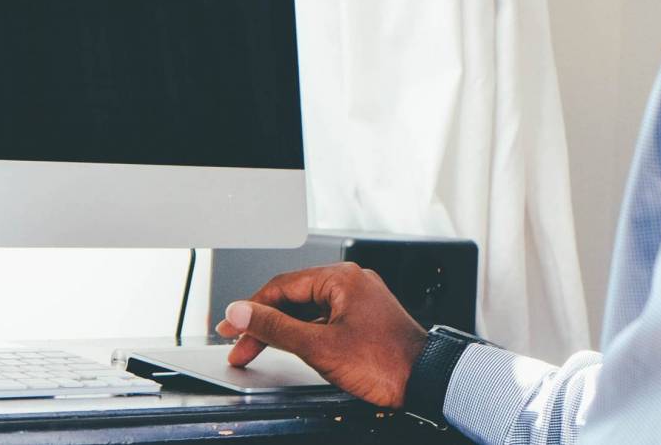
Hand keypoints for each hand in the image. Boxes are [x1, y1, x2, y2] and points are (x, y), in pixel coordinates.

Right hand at [214, 262, 427, 407]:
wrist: (429, 382)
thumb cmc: (387, 363)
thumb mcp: (319, 346)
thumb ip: (276, 328)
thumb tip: (242, 312)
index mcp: (341, 278)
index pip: (281, 287)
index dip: (251, 309)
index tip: (231, 327)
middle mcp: (351, 282)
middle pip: (293, 298)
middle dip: (264, 322)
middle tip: (240, 343)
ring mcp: (359, 300)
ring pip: (307, 310)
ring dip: (283, 330)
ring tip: (259, 349)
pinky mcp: (364, 319)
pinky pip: (324, 320)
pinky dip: (304, 334)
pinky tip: (292, 349)